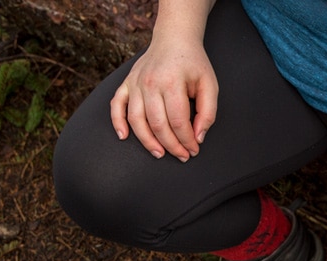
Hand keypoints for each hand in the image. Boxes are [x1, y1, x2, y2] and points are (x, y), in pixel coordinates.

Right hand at [110, 34, 218, 161]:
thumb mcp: (209, 85)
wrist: (174, 39)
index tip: (194, 149)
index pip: (178, 121)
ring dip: (147, 141)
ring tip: (160, 153)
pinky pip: (116, 106)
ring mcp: (135, 83)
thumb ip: (207, 112)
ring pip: (136, 120)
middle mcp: (150, 83)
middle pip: (158, 124)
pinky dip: (117, 122)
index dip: (187, 140)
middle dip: (171, 145)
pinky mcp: (126, 84)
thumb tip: (198, 136)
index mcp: (172, 82)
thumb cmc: (194, 63)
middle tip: (182, 155)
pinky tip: (124, 136)